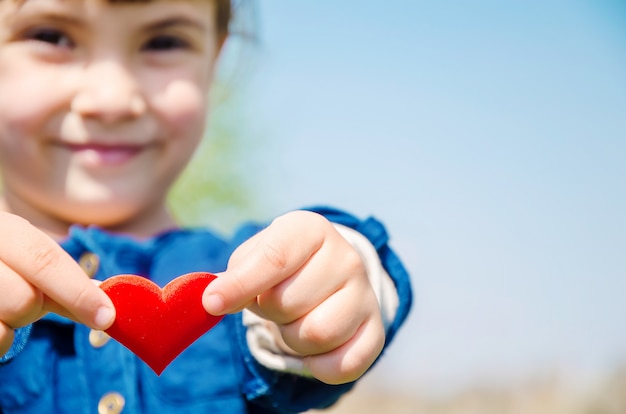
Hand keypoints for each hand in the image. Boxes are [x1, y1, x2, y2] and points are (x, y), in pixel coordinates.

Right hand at [0, 212, 114, 356]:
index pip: (46, 261)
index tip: (106, 317)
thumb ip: (68, 280)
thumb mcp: (31, 259)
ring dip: (12, 323)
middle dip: (34, 308)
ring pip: (5, 324)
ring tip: (2, 304)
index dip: (79, 292)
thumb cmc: (5, 262)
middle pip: (25, 300)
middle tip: (27, 298)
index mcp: (7, 230)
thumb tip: (109, 302)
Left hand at [202, 210, 384, 383]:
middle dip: (269, 311)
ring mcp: (366, 294)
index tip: (212, 304)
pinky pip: (342, 364)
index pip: (275, 258)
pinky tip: (313, 347)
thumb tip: (214, 301)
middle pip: (288, 302)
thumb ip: (235, 276)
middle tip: (275, 302)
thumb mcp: (254, 257)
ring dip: (291, 338)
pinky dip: (317, 365)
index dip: (241, 284)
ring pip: (316, 334)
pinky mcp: (376, 330)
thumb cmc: (280, 265)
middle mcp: (346, 257)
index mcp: (311, 229)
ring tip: (295, 320)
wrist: (325, 273)